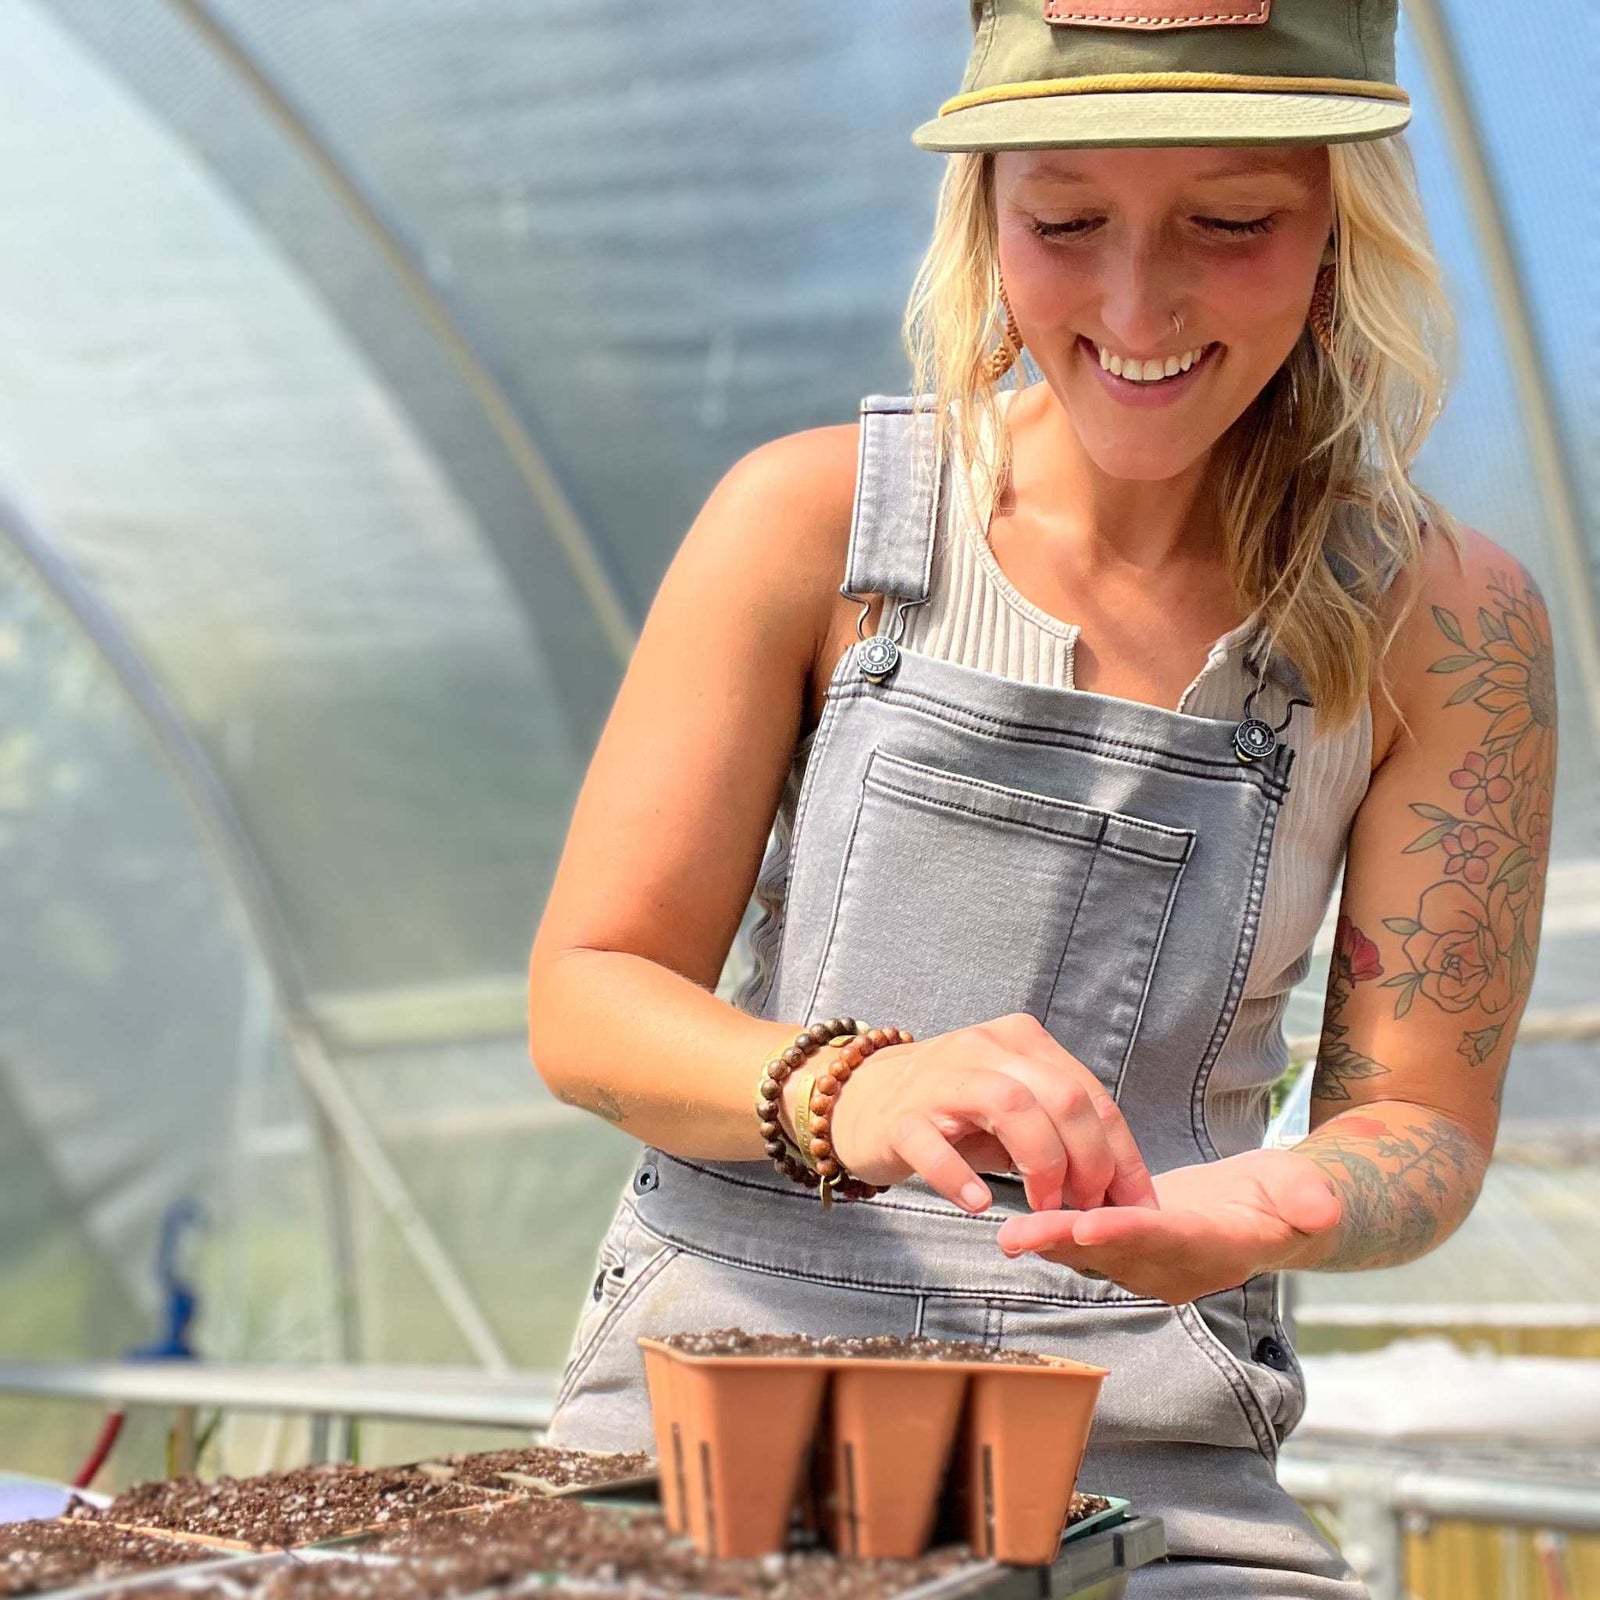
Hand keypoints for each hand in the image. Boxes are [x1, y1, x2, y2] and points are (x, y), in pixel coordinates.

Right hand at [788, 1012, 1157, 1214]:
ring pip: (1010, 1107)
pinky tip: (980, 1203)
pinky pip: (934, 1145)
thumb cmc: (951, 1110)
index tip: (1137, 1206)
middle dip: (1089, 1161)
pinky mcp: (899, 1118)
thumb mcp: (1013, 1109)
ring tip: (1045, 1210)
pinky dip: (961, 1176)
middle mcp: (985, 1048)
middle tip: (1088, 1209)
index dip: (1122, 1155)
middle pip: (1061, 1096)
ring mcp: (940, 1079)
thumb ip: (1062, 1132)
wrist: (859, 1098)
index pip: (1091, 1094)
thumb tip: (1124, 1189)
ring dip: (1041, 1165)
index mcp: (1022, 1041)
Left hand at [993, 1148, 1342, 1302]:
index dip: (1128, 1235)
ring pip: (1091, 1256)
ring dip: (1048, 1245)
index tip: (1089, 1227)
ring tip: (1005, 1236)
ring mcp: (1151, 1265)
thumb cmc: (1292, 1198)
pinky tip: (1014, 1220)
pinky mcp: (1130, 1251)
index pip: (1168, 1241)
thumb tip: (1323, 1211)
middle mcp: (1177, 1269)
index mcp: (1218, 1251)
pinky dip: (1051, 1234)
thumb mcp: (1307, 1193)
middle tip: (1019, 1237)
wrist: (1273, 1214)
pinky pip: (1085, 1245)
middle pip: (1116, 1255)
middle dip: (1067, 1245)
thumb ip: (1310, 1201)